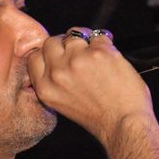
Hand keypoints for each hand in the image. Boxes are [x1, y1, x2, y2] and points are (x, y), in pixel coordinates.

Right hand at [27, 26, 153, 142]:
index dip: (47, 53)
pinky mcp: (98, 53)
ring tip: (96, 56)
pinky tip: (110, 60)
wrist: (124, 123)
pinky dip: (106, 45)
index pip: (34, 57)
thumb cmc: (100, 118)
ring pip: (74, 35)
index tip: (57, 53)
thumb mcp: (63, 104)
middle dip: (64, 43)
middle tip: (78, 51)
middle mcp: (58, 73)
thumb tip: (58, 59)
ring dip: (85, 41)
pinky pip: (98, 36)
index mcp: (46, 88)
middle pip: (51, 42)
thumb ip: (55, 82)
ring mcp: (78, 60)